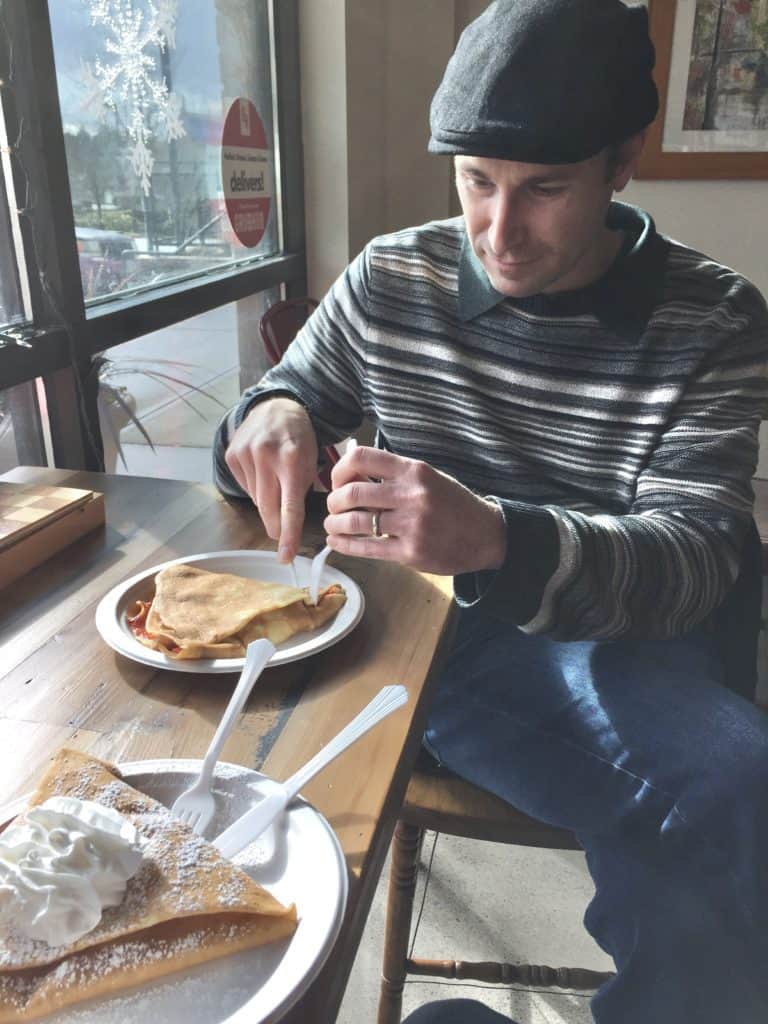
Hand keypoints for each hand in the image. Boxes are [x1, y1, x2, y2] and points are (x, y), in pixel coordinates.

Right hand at [224, 397, 317, 560]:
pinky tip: (262, 472)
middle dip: (276, 526)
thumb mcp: (311, 461)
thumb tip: (289, 525)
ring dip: (267, 501)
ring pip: (256, 499)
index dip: (288, 534)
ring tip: (275, 481)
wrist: (276, 407)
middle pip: (268, 508)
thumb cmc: (300, 439)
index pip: (289, 506)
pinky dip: (255, 488)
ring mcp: (245, 455)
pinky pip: (245, 487)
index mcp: (292, 460)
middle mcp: (265, 456)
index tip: (286, 557)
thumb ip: (301, 491)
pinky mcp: (231, 455)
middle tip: (282, 534)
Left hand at [324, 446, 506, 574]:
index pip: (362, 458)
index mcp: (414, 470)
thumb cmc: (453, 504)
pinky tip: (337, 542)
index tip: (337, 481)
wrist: (486, 535)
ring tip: (332, 525)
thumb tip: (352, 474)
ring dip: (335, 524)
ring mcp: (411, 525)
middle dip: (334, 501)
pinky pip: (367, 548)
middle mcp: (412, 494)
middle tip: (332, 507)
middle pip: (352, 493)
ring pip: (356, 522)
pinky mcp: (411, 552)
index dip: (340, 470)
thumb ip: (395, 475)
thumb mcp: (428, 478)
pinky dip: (345, 545)